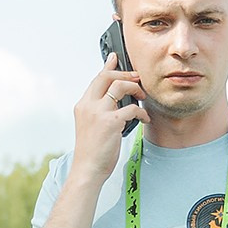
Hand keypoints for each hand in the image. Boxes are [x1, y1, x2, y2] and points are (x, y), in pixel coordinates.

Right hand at [70, 61, 146, 189]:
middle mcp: (88, 105)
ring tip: (142, 97)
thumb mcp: (91, 126)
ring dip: (135, 88)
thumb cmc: (92, 151)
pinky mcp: (111, 122)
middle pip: (107, 77)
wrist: (88, 169)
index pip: (96, 79)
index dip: (108, 67)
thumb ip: (99, 111)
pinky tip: (145, 119)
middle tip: (138, 80)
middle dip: (125, 74)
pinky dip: (142, 112)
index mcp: (82, 105)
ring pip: (120, 86)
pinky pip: (132, 108)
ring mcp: (99, 113)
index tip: (115, 58)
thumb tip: (115, 101)